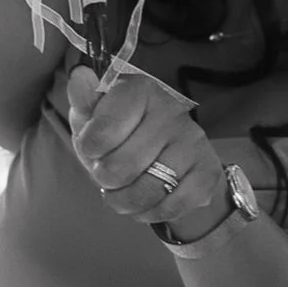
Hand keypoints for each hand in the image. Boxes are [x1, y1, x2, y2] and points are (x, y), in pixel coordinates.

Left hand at [64, 62, 230, 235]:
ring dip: (125, 201)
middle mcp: (171, 110)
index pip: (101, 133)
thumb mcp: (94, 116)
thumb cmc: (120, 135)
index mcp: (139, 90)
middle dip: (106, 179)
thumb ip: (84, 100)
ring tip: (122, 193)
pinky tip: (146, 201)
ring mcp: (193, 140)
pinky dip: (151, 212)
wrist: (165, 159)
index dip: (89, 151)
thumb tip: (79, 75)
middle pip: (121, 167)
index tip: (93, 148)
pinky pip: (172, 205)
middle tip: (108, 174)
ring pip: (147, 190)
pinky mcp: (208, 170)